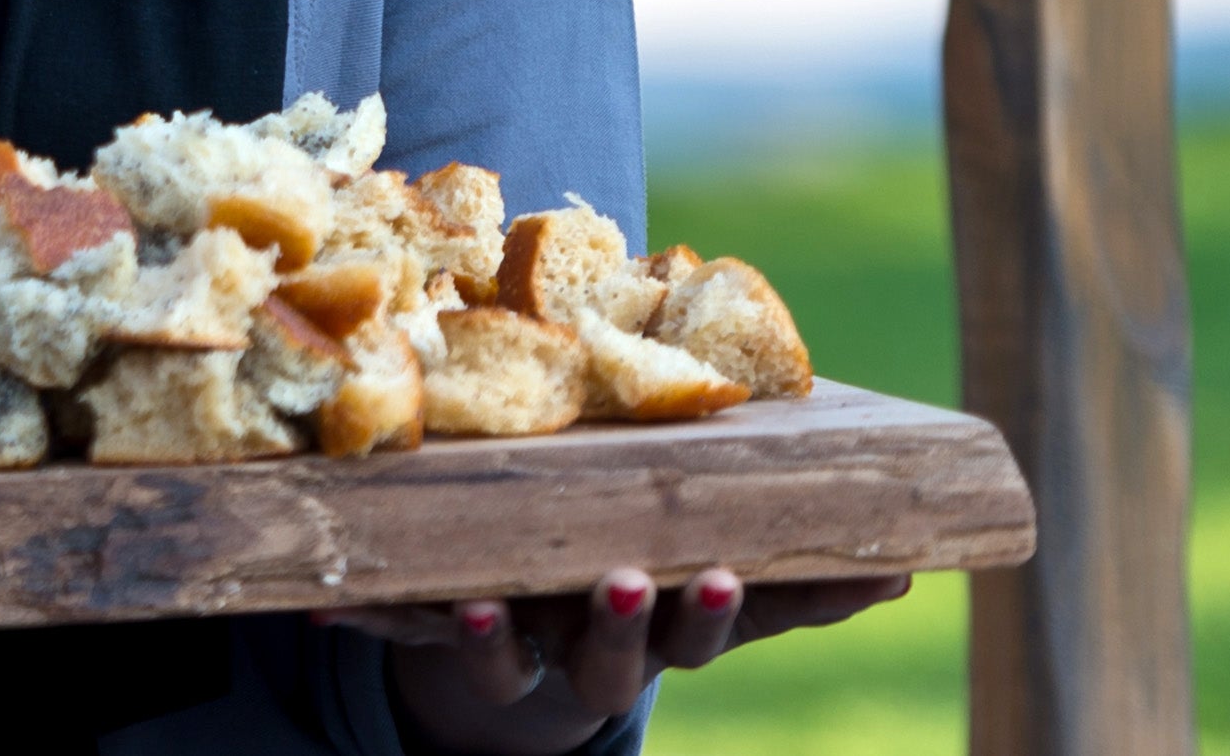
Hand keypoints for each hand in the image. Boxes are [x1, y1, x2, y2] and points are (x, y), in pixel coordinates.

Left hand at [318, 567, 912, 753]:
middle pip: (604, 661)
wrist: (526, 661)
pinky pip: (393, 625)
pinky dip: (358, 612)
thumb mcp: (718, 596)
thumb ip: (799, 583)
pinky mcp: (430, 633)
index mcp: (651, 630)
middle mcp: (576, 650)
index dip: (709, 611)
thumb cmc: (641, 604)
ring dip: (485, 640)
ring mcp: (504, 650)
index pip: (695, 632)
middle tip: (625, 581)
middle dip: (618, 627)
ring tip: (480, 609)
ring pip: (494, 659)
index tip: (720, 573)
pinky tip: (319, 597)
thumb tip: (910, 569)